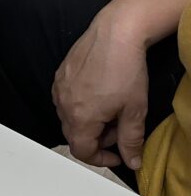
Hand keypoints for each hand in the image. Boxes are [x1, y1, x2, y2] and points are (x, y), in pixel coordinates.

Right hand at [52, 8, 149, 169]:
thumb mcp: (135, 110)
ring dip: (88, 122)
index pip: (82, 151)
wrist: (115, 34)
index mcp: (80, 118)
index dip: (101, 159)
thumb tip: (131, 161)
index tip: (117, 155)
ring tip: (110, 110)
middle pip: (74, 135)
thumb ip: (131, 140)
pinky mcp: (60, 75)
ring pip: (69, 117)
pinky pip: (65, 99)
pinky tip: (98, 94)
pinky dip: (80, 105)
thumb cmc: (125, 69)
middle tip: (118, 129)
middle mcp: (63, 105)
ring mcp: (59, 88)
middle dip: (96, 139)